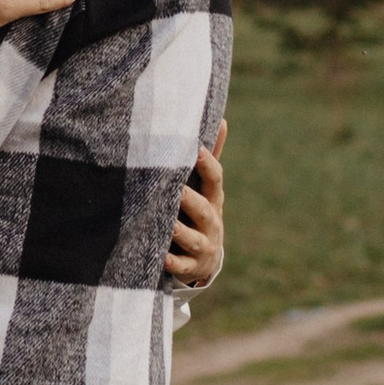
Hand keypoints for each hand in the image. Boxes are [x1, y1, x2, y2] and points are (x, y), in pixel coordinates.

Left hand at [163, 120, 226, 290]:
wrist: (204, 258)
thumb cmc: (199, 212)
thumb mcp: (207, 188)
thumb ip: (209, 158)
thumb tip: (221, 119)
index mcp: (213, 199)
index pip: (215, 180)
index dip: (207, 165)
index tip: (195, 149)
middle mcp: (211, 222)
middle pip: (204, 209)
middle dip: (190, 200)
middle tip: (175, 189)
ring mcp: (203, 245)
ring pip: (192, 238)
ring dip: (180, 231)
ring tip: (167, 224)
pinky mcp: (190, 266)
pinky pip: (181, 265)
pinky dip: (173, 263)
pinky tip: (162, 258)